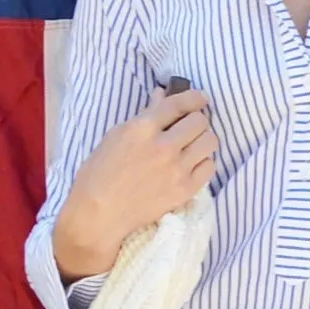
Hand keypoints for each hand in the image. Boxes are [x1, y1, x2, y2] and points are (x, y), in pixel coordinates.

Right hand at [52, 89, 216, 280]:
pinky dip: (203, 162)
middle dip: (195, 121)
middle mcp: (163, 146)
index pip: (180, 104)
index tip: (200, 99)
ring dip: (202, 140)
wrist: (99, 213)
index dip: (194, 98)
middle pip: (200, 121)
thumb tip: (161, 95)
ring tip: (191, 146)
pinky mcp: (185, 190)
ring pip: (210, 142)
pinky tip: (191, 165)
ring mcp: (177, 169)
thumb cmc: (99, 173)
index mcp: (142, 128)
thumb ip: (145, 115)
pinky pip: (209, 166)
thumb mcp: (117, 136)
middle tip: (188, 128)